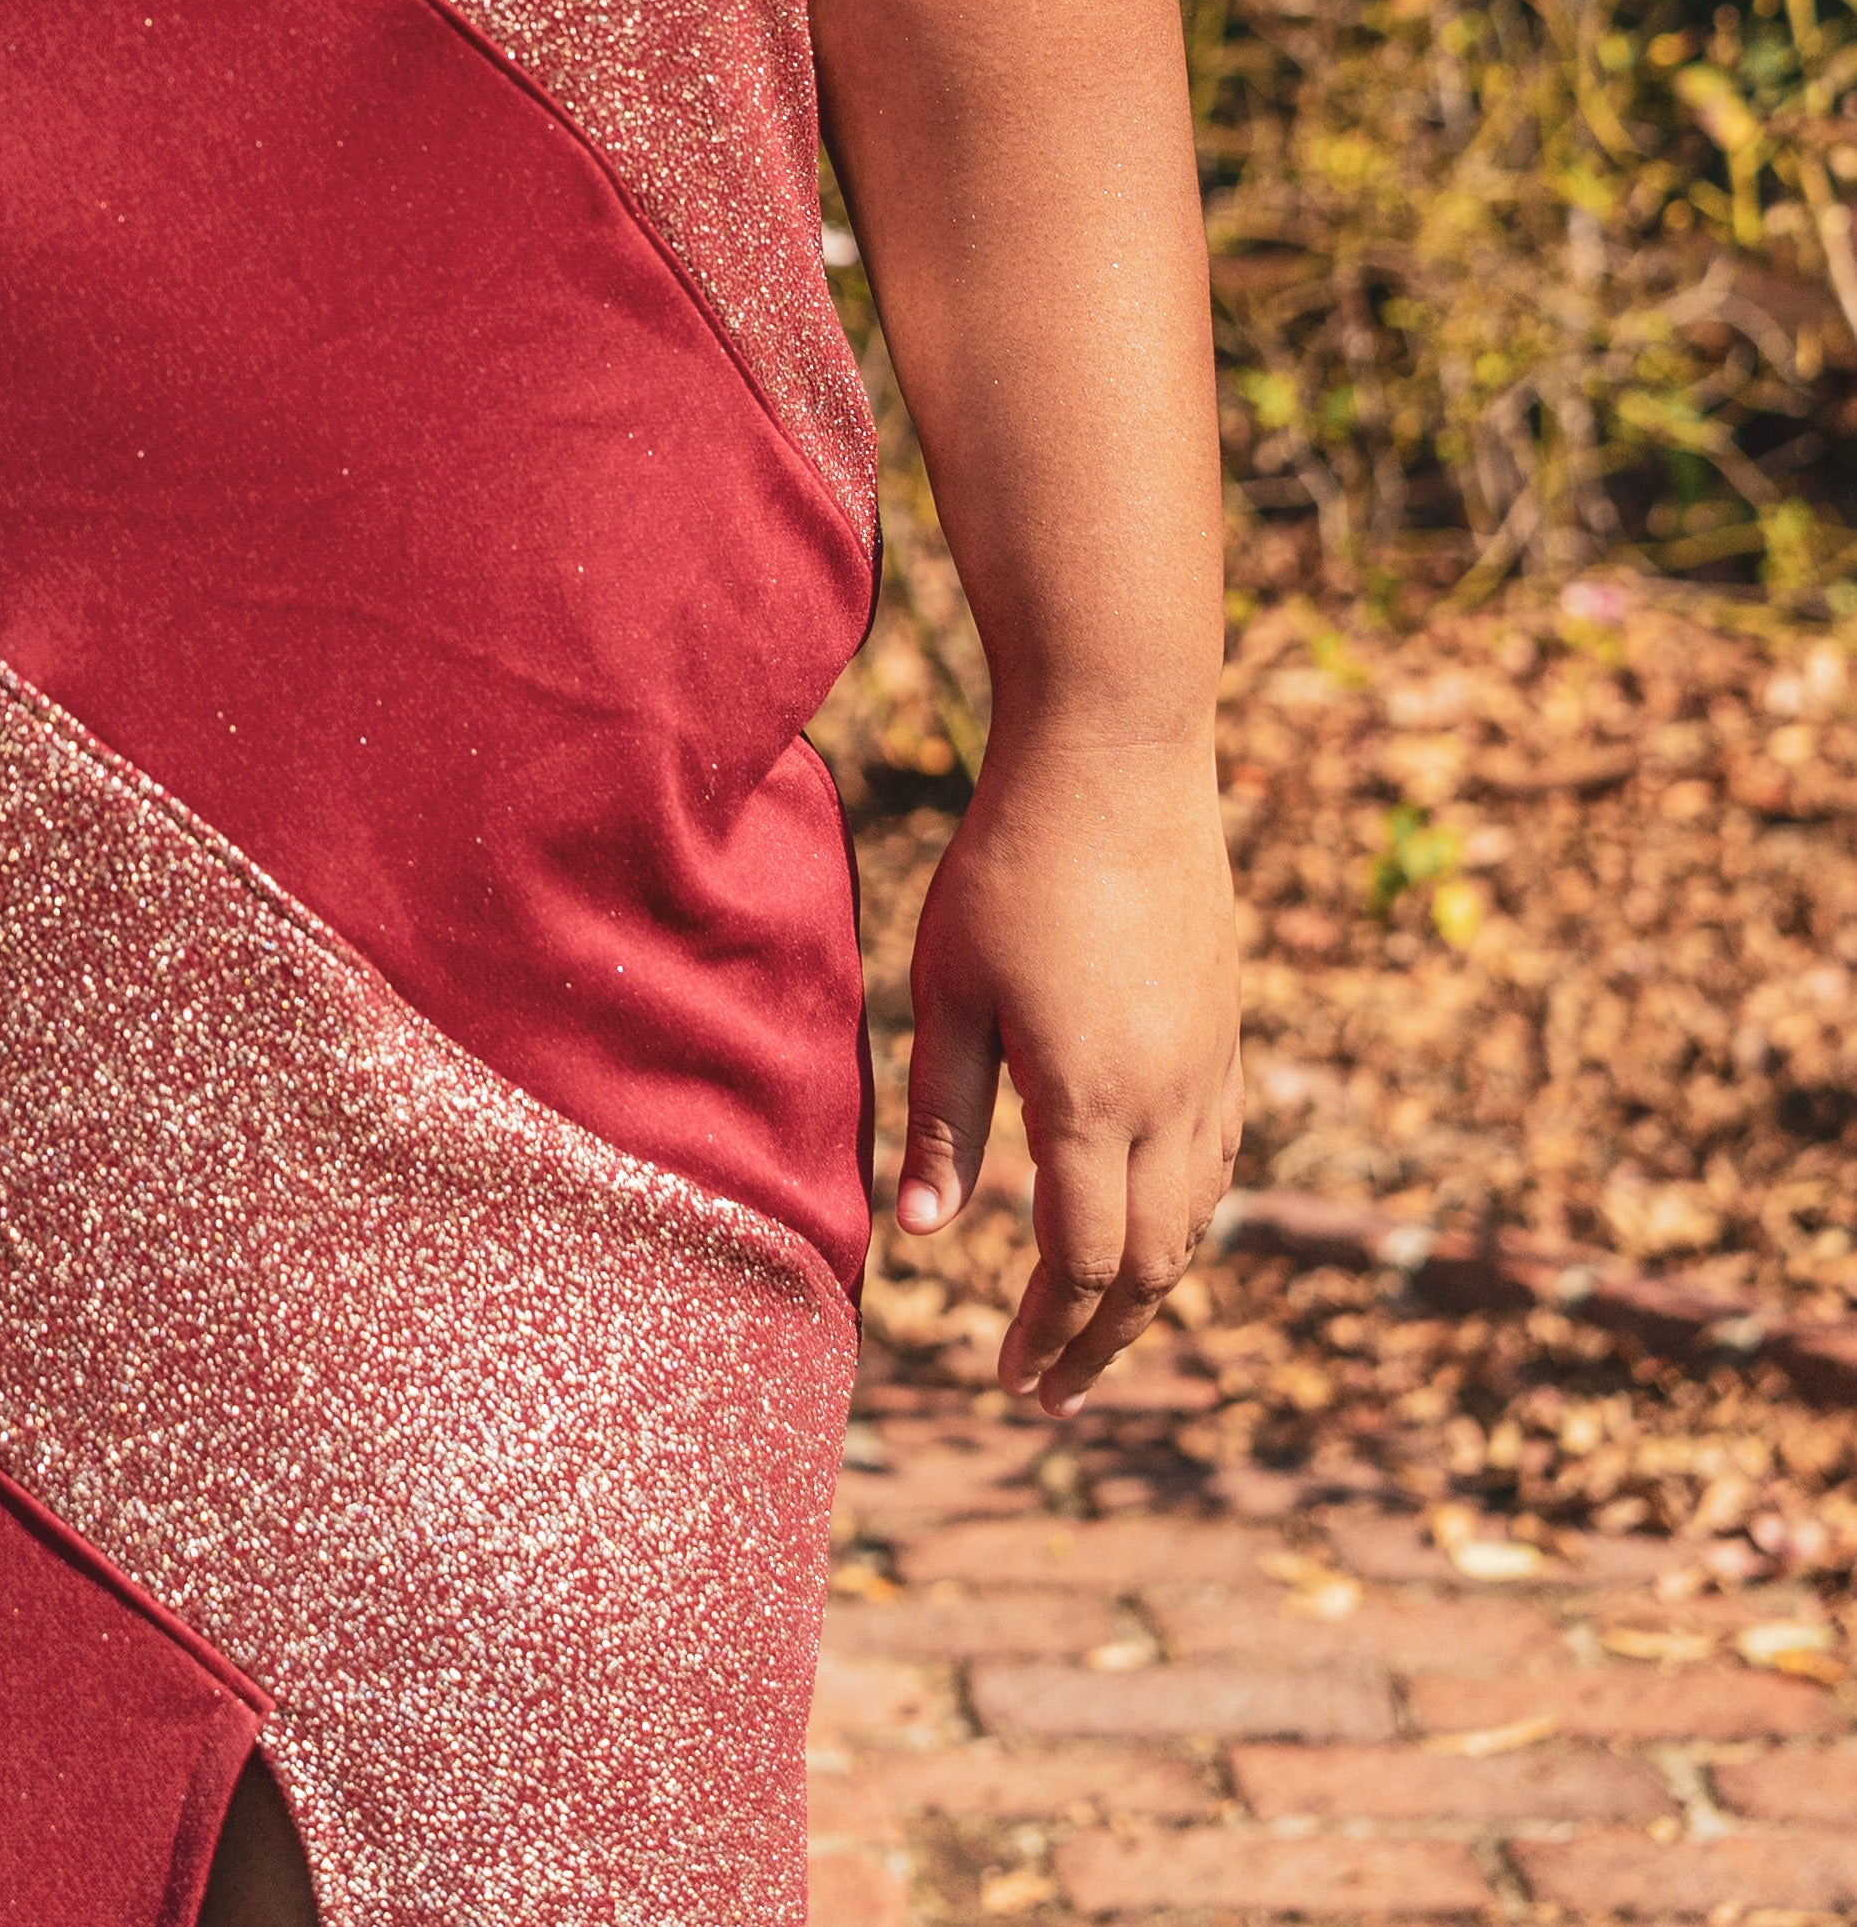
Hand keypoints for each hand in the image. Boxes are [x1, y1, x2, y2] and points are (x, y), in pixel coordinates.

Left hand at [894, 727, 1241, 1411]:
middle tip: (1056, 1392)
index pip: (1080, 1261)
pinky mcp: (1226, 1026)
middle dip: (1103, 1338)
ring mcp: (1211, 1063)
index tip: (1010, 1380)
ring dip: (1151, 1287)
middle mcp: (1170, 1099)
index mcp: (1092, 1101)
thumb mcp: (951, 988)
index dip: (1047, 1332)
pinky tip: (1154, 1221)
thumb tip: (923, 1236)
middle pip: (1152, 1264)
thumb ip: (943, 1117)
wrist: (1120, 756)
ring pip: (1198, 1217)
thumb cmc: (1012, 865)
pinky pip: (1218, 1156)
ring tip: (1103, 1327)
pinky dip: (1186, 1214)